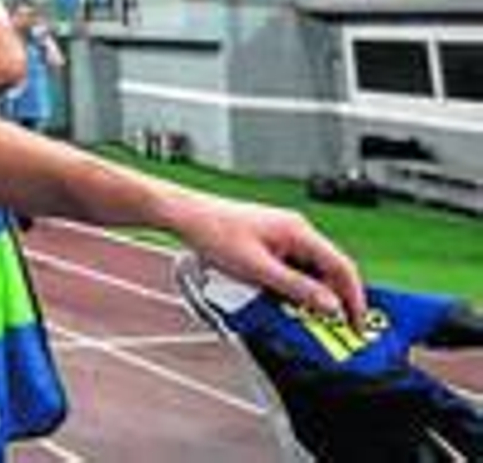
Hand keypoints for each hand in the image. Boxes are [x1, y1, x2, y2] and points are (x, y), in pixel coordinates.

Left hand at [171, 191, 365, 326]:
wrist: (187, 216)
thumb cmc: (214, 234)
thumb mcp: (257, 269)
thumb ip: (296, 288)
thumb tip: (330, 305)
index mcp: (299, 232)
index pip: (342, 267)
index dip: (354, 298)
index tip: (355, 323)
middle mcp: (296, 231)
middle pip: (327, 270)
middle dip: (330, 299)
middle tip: (328, 326)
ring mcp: (283, 235)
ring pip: (309, 270)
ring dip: (307, 294)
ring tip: (298, 315)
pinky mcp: (269, 242)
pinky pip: (291, 267)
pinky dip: (291, 286)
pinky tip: (277, 299)